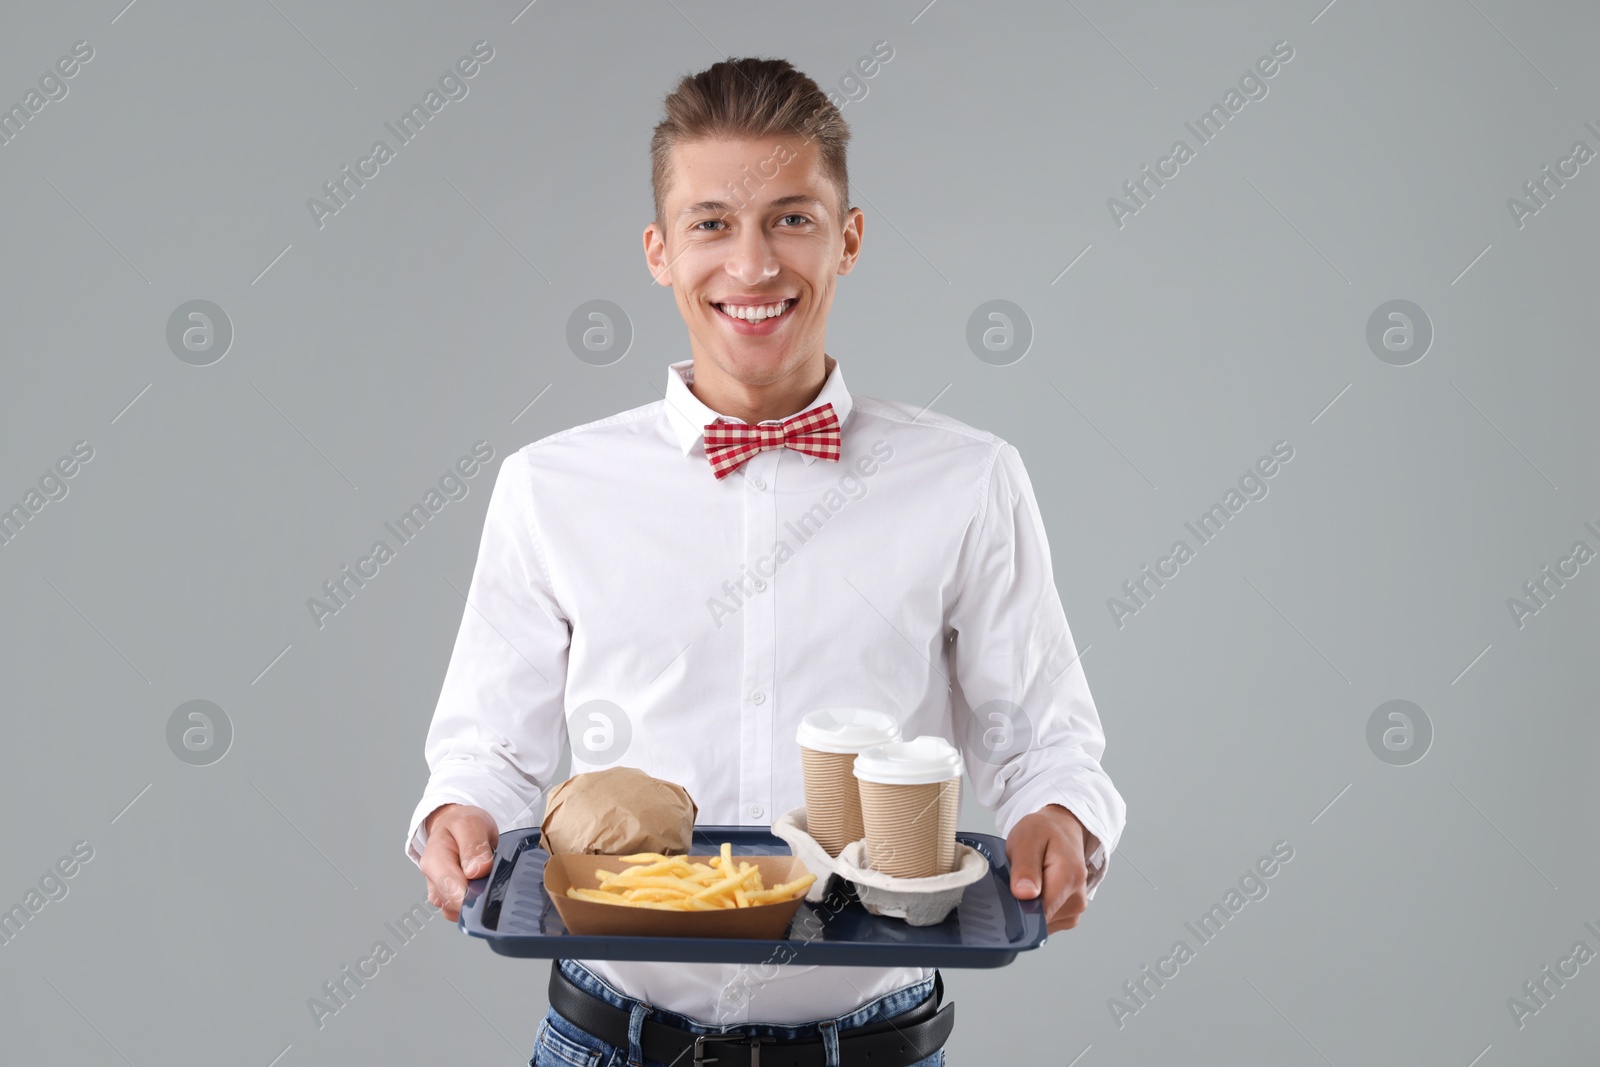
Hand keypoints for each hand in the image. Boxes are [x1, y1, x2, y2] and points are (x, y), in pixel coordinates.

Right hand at [420, 803, 498, 921]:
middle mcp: (433, 881)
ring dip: (479, 898)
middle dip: (479, 894)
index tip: (491, 882)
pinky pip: (465, 912)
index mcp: (434, 861)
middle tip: (493, 874)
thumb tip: (477, 871)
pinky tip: (482, 884)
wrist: (454, 826)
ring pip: (462, 911)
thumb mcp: (471, 824)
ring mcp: (440, 893)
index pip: (453, 890)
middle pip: (458, 904)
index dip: (475, 891)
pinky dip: (477, 902)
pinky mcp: (450, 901)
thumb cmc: (461, 825)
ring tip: (486, 874)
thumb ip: (474, 846)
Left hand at [1006, 803, 1096, 933]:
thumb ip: (1025, 867)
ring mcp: (1076, 909)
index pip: (1041, 912)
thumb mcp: (1027, 839)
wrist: (1061, 830)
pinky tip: (1035, 890)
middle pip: (1040, 920)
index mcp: (1069, 878)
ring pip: (1042, 923)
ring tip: (1028, 881)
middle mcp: (1078, 898)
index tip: (1008, 893)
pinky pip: (1046, 922)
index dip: (1019, 908)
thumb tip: (1024, 894)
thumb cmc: (1044, 832)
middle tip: (1016, 879)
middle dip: (1022, 905)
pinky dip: (1036, 909)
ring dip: (1029, 907)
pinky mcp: (1070, 914)